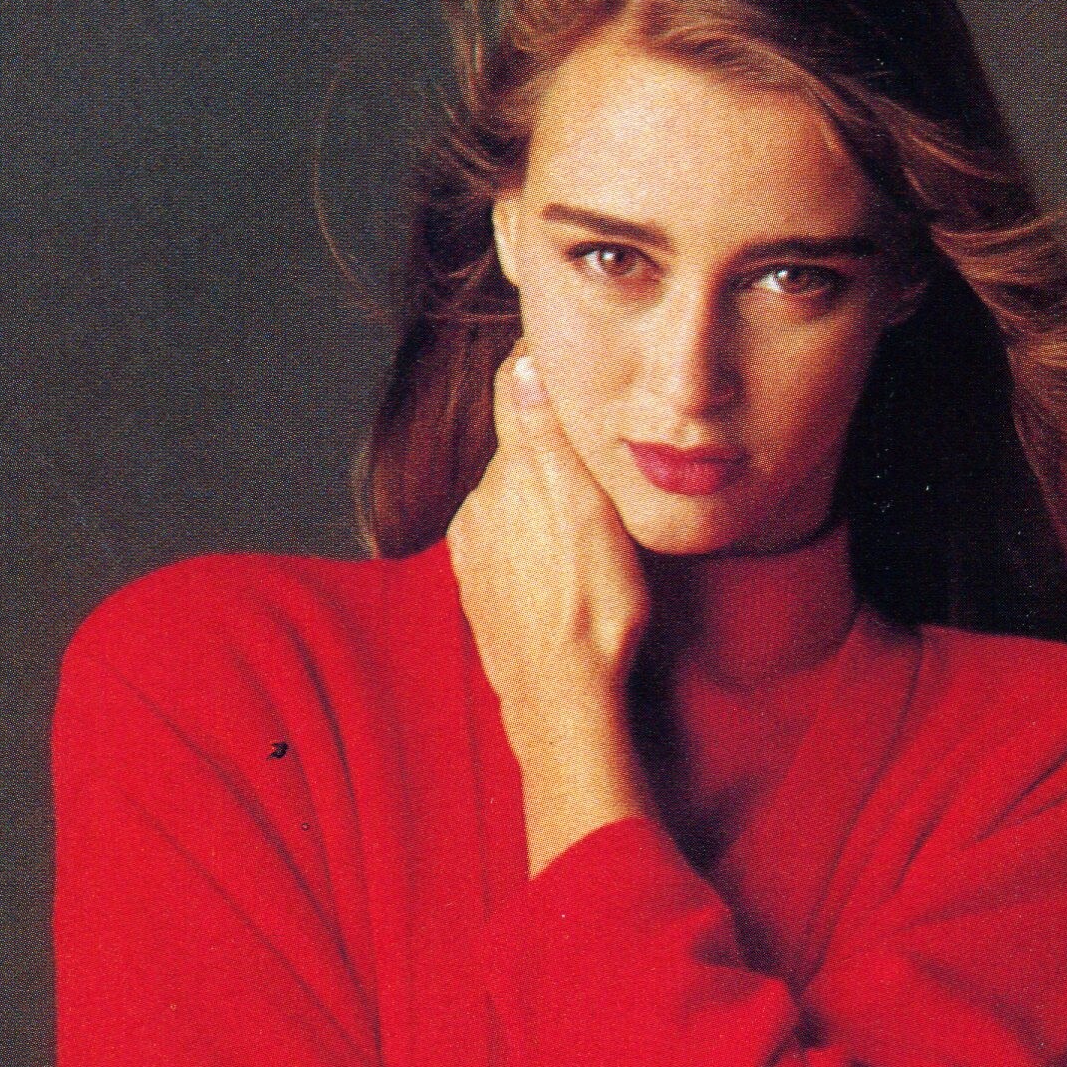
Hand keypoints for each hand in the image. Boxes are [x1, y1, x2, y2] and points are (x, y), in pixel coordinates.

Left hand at [448, 353, 654, 874]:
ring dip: (535, 501)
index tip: (563, 369)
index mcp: (513, 474)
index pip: (516, 396)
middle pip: (515, 451)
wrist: (561, 699)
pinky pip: (500, 543)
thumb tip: (523, 367)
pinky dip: (523, 542)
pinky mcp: (474, 586)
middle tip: (590, 465)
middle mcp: (480, 502)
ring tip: (577, 527)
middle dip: (545, 450)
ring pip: (507, 498)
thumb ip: (548, 436)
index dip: (541, 378)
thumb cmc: (593, 610)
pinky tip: (553, 567)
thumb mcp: (590, 511)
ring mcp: (473, 546)